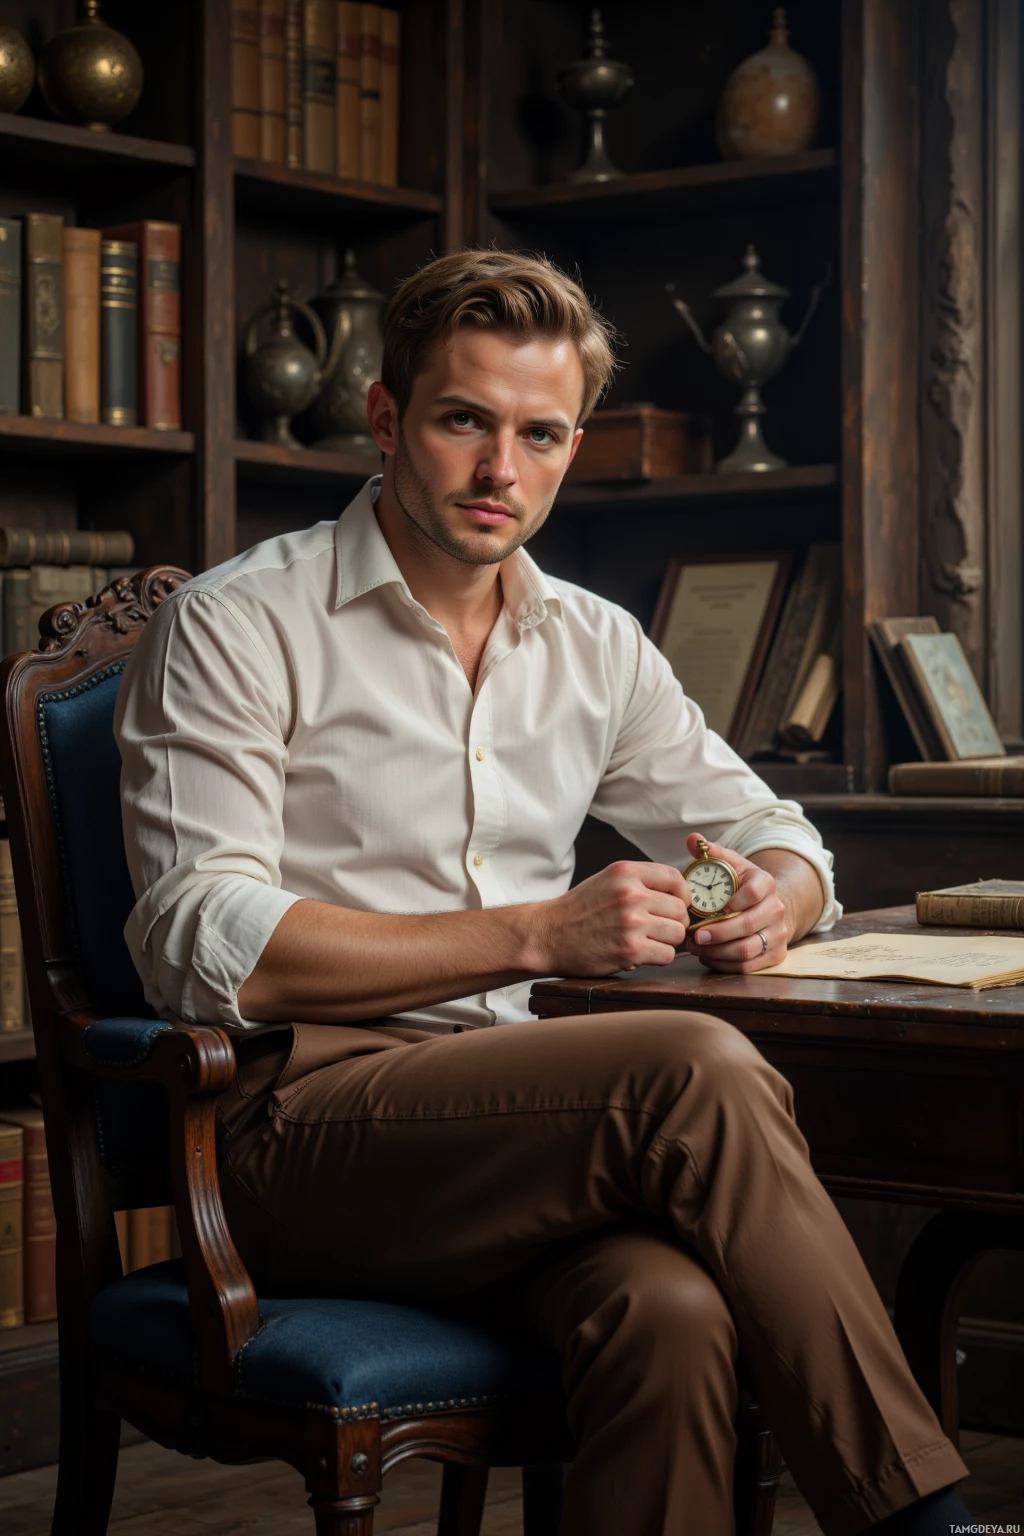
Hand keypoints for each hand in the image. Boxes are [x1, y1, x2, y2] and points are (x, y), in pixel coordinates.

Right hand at [540, 861, 690, 976]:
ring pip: (677, 933)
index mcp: (626, 872)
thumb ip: (640, 881)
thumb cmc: (579, 910)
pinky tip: (640, 954)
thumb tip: (677, 892)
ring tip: (646, 941)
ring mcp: (631, 922)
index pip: (675, 878)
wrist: (548, 935)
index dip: (682, 894)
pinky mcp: (630, 949)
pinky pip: (667, 955)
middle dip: (673, 922)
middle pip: (680, 910)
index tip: (677, 904)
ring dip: (666, 941)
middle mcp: (631, 894)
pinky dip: (658, 958)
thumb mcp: (607, 880)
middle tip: (656, 928)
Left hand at [683, 834, 788, 972]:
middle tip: (694, 936)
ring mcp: (779, 934)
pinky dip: (724, 965)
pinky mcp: (776, 955)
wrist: (766, 906)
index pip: (753, 893)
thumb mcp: (730, 865)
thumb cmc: (740, 885)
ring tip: (696, 947)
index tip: (712, 908)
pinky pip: (748, 967)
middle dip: (717, 933)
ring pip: (747, 950)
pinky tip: (708, 957)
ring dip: (717, 952)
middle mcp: (777, 909)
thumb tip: (693, 839)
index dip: (732, 902)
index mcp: (765, 884)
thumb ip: (712, 852)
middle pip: (748, 925)